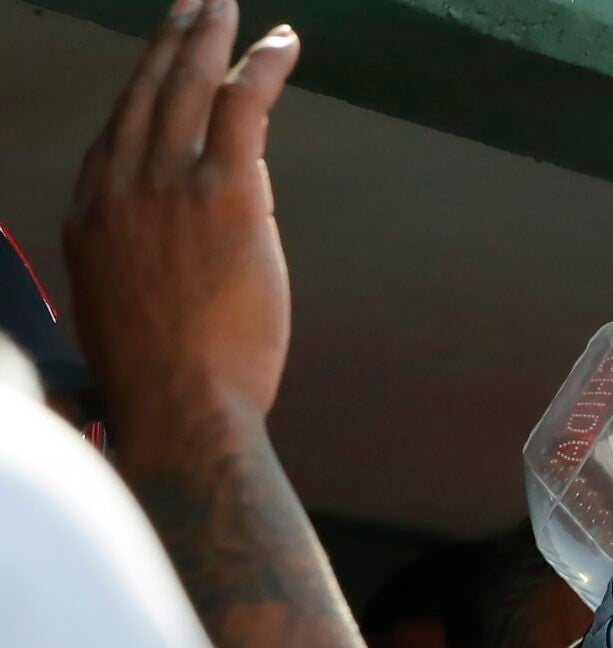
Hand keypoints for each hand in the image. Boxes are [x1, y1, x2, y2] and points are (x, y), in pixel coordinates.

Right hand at [64, 0, 299, 437]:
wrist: (179, 404)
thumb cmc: (160, 380)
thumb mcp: (121, 310)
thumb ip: (135, 265)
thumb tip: (166, 257)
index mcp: (91, 212)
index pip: (119, 134)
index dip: (143, 92)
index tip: (159, 65)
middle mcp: (120, 184)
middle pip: (145, 92)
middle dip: (171, 40)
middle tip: (193, 3)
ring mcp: (167, 183)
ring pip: (186, 85)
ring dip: (208, 35)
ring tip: (224, 3)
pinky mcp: (222, 191)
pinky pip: (242, 106)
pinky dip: (263, 66)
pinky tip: (282, 41)